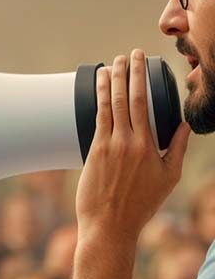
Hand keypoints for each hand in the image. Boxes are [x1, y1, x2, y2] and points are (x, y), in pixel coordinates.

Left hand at [75, 50, 190, 245]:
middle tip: (127, 53)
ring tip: (109, 64)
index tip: (141, 61)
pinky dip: (96, 101)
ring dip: (108, 82)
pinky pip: (96, 120)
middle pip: (126, 97)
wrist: (110, 224)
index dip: (141, 77)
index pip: (144, 102)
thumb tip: (184, 123)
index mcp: (148, 144)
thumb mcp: (169, 176)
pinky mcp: (92, 152)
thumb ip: (177, 148)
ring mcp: (108, 146)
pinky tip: (95, 89)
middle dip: (126, 72)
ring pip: (108, 106)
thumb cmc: (141, 203)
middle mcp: (128, 141)